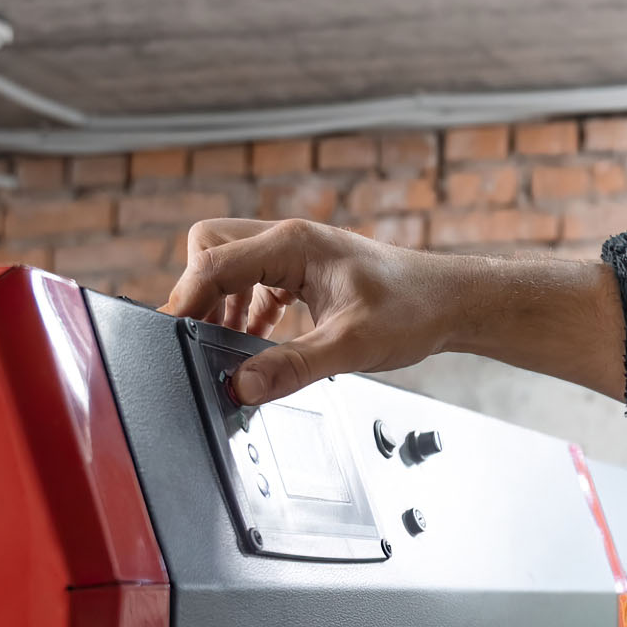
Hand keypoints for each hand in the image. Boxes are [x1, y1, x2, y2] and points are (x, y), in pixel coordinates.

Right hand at [163, 218, 466, 405]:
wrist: (451, 302)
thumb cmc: (414, 309)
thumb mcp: (351, 346)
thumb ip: (292, 366)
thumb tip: (241, 385)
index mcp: (293, 244)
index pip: (213, 261)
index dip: (185, 299)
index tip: (174, 336)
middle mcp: (289, 240)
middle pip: (211, 248)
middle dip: (198, 291)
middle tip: (201, 338)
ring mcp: (296, 254)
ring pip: (230, 263)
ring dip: (221, 302)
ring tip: (226, 344)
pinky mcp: (304, 272)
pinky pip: (254, 281)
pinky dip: (244, 309)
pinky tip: (254, 341)